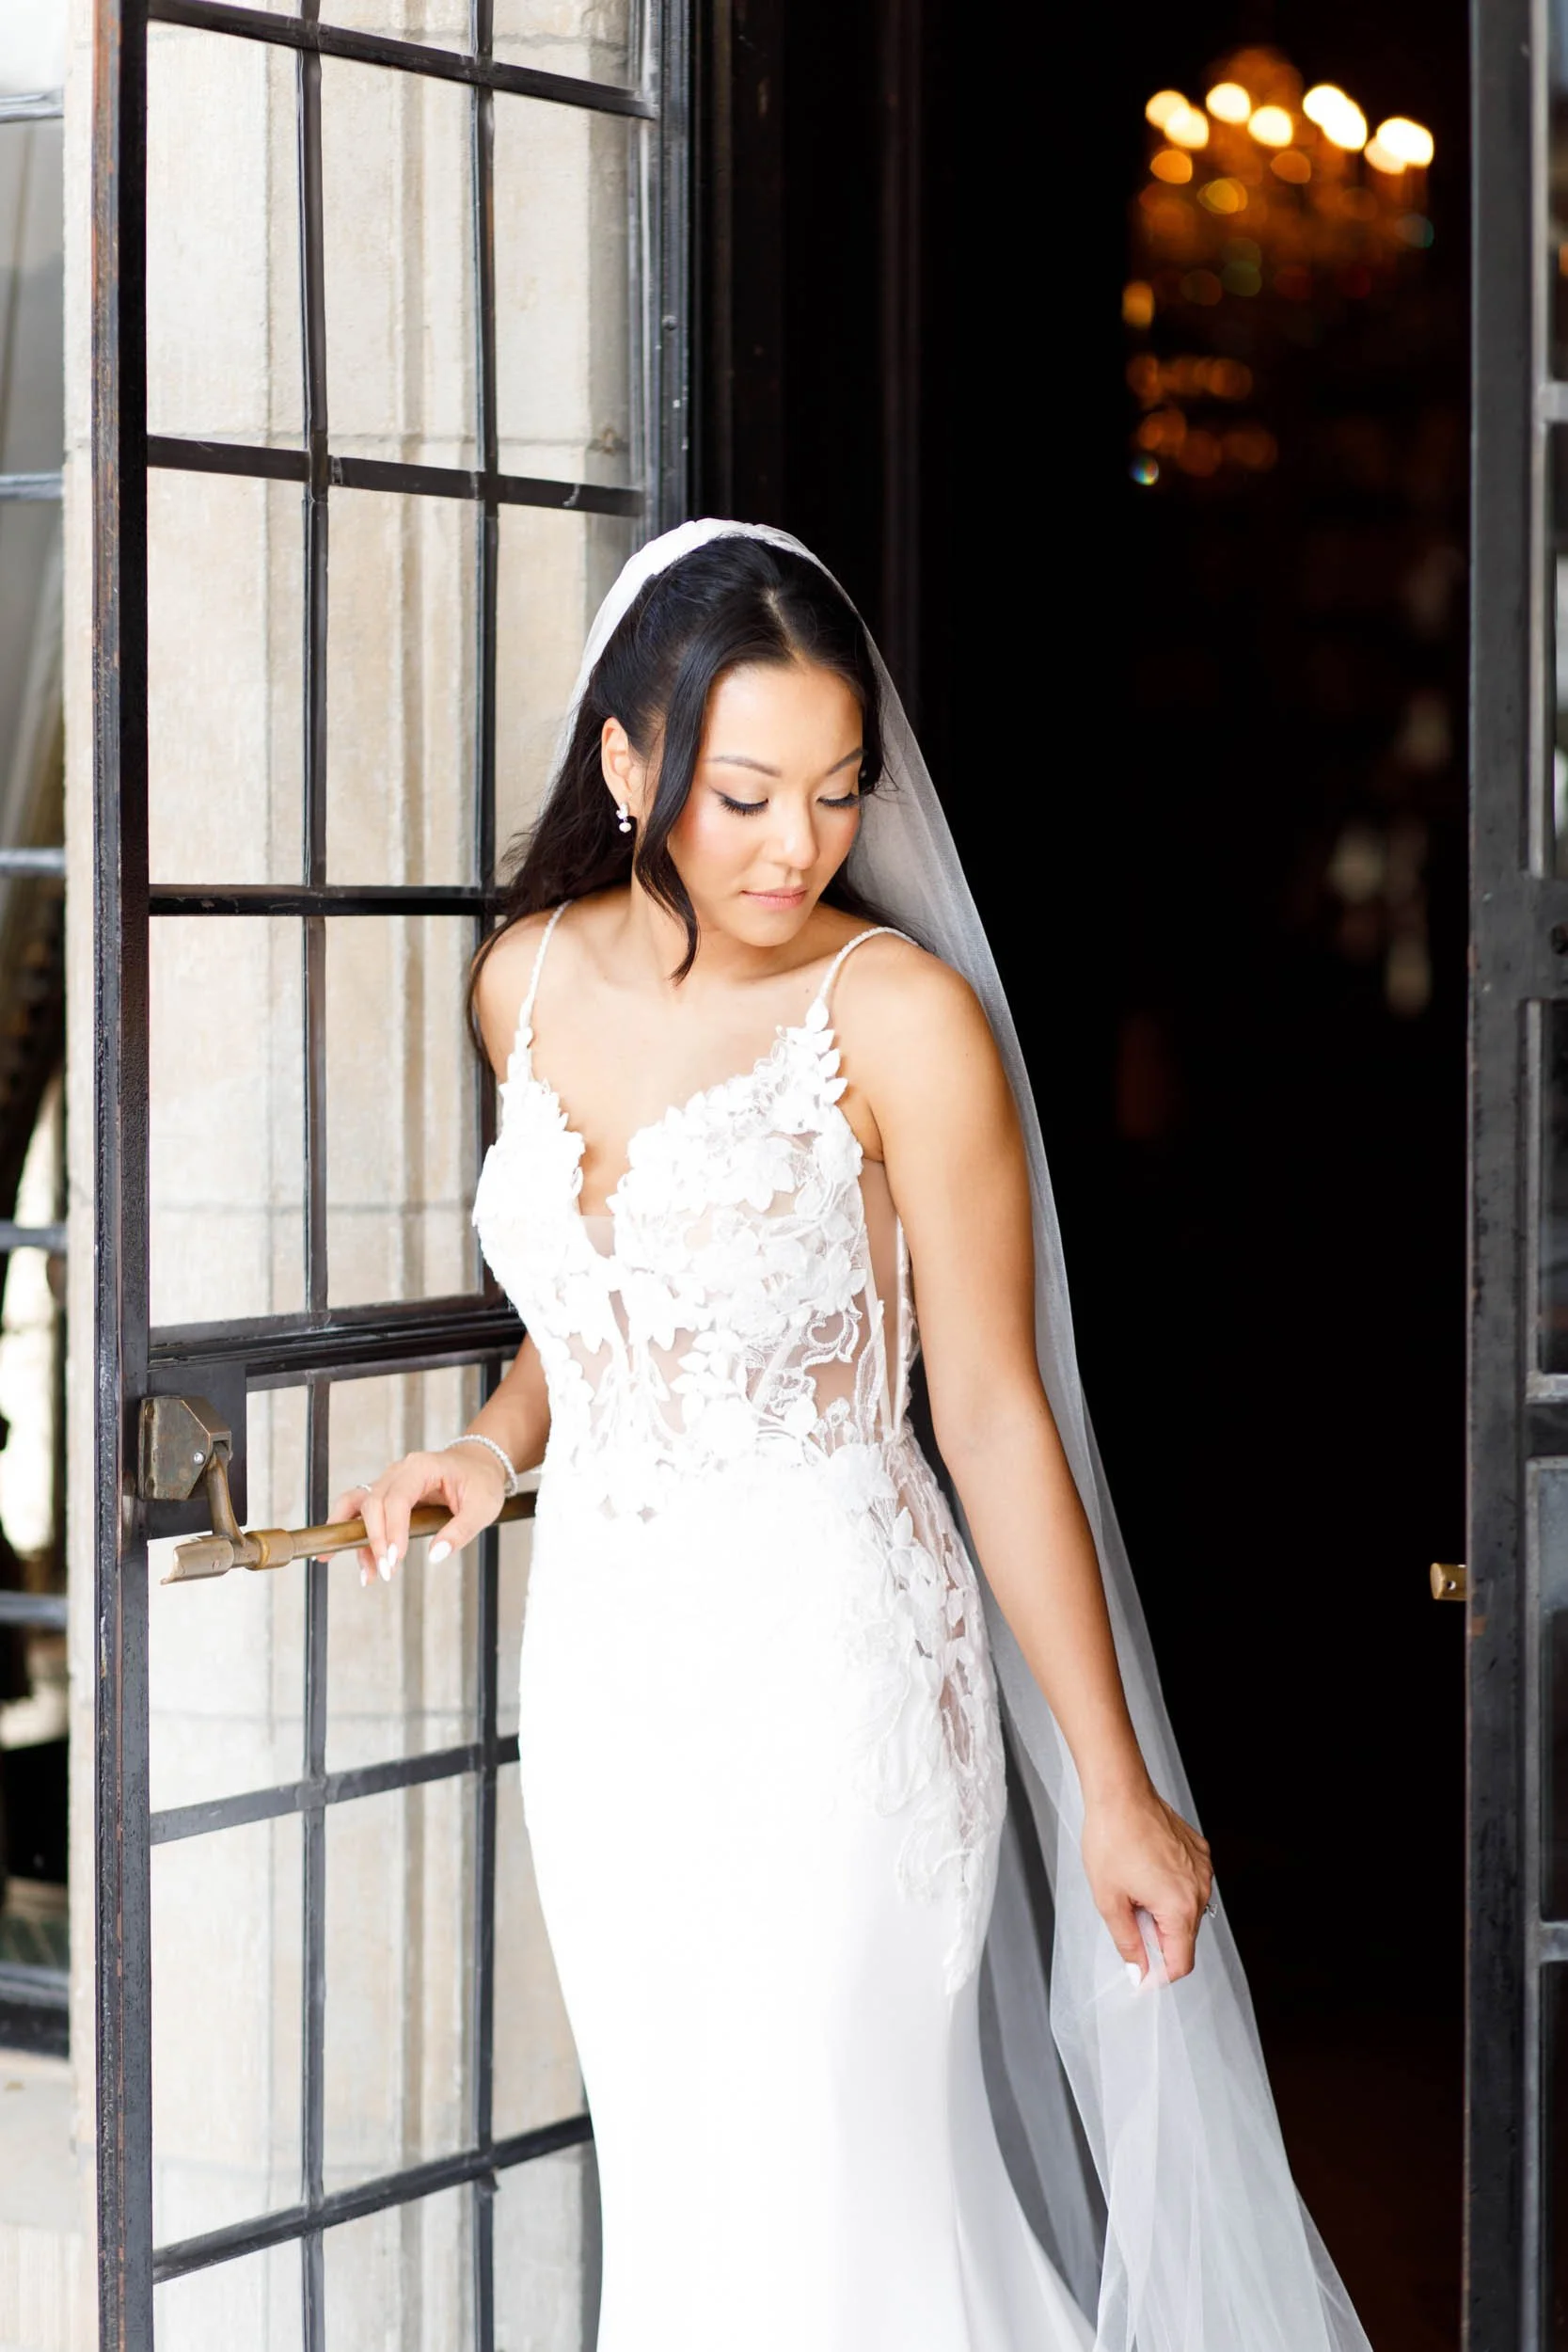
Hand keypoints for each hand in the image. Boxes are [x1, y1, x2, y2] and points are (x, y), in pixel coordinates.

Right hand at [327, 1445, 509, 1588]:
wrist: (478, 1464)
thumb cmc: (482, 1481)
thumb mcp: (483, 1507)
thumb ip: (461, 1531)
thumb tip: (435, 1555)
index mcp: (422, 1468)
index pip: (397, 1498)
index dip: (393, 1529)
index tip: (395, 1559)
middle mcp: (399, 1471)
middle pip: (373, 1502)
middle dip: (375, 1539)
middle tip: (387, 1571)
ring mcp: (389, 1482)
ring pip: (359, 1506)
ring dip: (355, 1538)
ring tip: (367, 1572)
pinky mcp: (387, 1495)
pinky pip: (361, 1512)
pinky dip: (355, 1534)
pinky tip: (357, 1560)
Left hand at [1080, 1780, 1212, 1984]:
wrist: (1119, 1792)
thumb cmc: (1111, 1838)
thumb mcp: (1109, 1899)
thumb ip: (1128, 1941)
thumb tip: (1138, 1970)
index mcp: (1180, 1907)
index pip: (1181, 1962)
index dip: (1159, 1975)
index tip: (1141, 1976)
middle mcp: (1199, 1889)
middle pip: (1184, 1936)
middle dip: (1157, 1938)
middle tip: (1128, 1917)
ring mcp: (1202, 1868)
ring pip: (1187, 1909)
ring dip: (1163, 1912)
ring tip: (1134, 1888)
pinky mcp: (1199, 1851)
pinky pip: (1189, 1883)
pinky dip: (1170, 1887)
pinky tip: (1146, 1870)